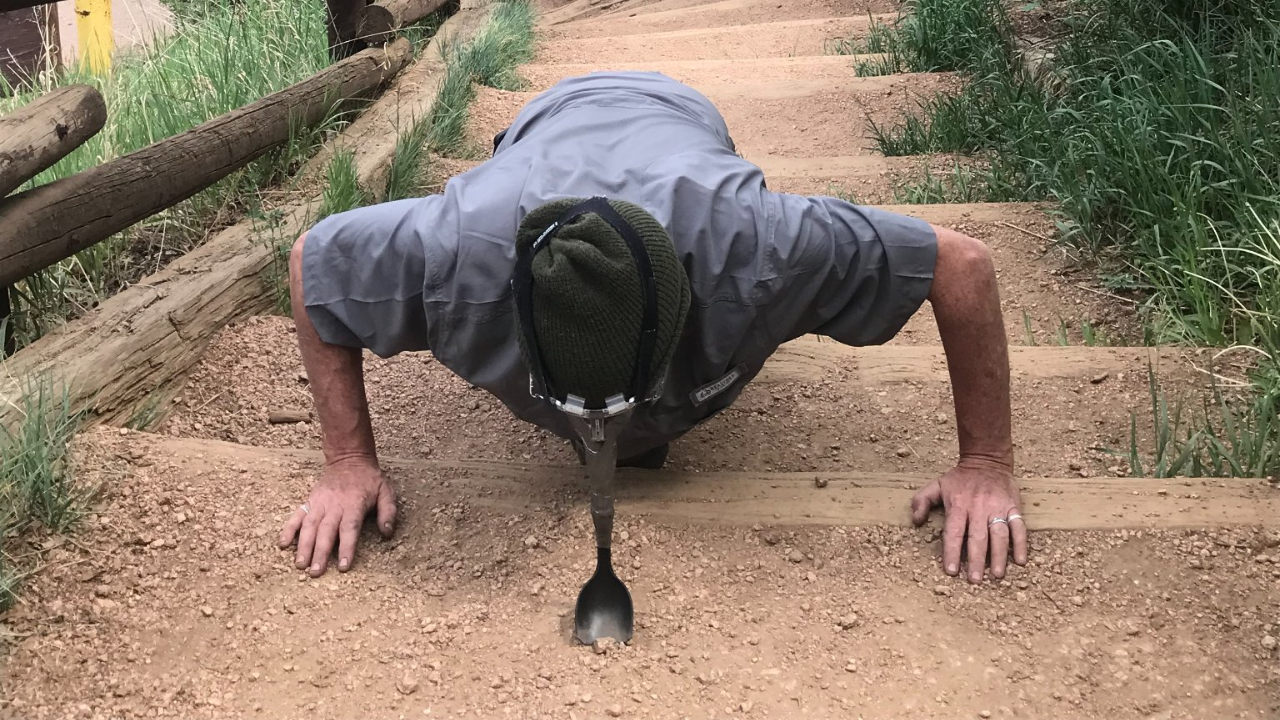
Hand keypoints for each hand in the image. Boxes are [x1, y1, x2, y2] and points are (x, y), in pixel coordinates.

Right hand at [277, 456, 397, 576]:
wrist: (348, 458)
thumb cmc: (369, 479)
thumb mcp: (386, 491)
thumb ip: (388, 512)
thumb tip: (387, 533)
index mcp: (354, 504)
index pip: (349, 528)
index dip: (346, 548)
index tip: (342, 566)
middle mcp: (334, 505)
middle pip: (326, 531)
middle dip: (320, 552)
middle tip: (315, 572)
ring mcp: (319, 503)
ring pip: (309, 526)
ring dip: (303, 546)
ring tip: (300, 564)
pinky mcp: (310, 501)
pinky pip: (297, 516)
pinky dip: (289, 529)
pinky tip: (283, 543)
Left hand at [909, 458, 1027, 582]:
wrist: (987, 459)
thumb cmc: (960, 478)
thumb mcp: (936, 484)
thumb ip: (921, 501)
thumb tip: (916, 521)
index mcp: (958, 505)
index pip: (954, 533)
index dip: (951, 552)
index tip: (951, 571)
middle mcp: (978, 508)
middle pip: (977, 538)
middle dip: (975, 561)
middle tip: (974, 580)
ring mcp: (998, 508)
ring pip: (999, 535)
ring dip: (999, 556)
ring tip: (997, 575)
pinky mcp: (1014, 507)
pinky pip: (1019, 527)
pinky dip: (1021, 544)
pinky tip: (1020, 560)